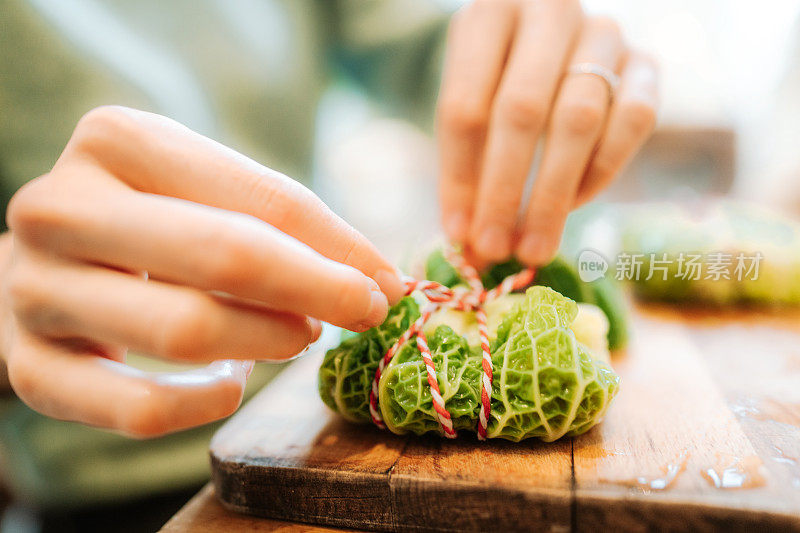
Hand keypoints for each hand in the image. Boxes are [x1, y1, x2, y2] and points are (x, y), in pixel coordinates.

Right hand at [2, 106, 404, 436]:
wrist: (47, 261)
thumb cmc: (152, 221)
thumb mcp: (207, 191)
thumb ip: (285, 225)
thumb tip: (380, 282)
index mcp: (116, 140)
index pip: (261, 197)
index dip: (340, 247)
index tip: (388, 285)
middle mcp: (60, 208)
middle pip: (222, 255)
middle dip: (315, 290)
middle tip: (362, 313)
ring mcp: (34, 289)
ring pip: (182, 330)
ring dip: (266, 341)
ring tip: (297, 337)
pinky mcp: (29, 366)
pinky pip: (136, 408)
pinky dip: (203, 405)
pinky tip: (233, 384)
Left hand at [437, 0, 657, 265]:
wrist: (546, 41)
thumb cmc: (495, 80)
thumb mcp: (469, 108)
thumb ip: (465, 166)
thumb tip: (467, 243)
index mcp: (488, 14)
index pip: (465, 106)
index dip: (460, 177)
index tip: (459, 232)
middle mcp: (548, 12)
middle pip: (522, 111)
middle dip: (505, 191)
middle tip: (495, 248)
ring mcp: (602, 31)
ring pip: (580, 118)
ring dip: (553, 195)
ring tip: (533, 245)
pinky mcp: (645, 60)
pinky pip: (633, 120)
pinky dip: (602, 170)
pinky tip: (576, 204)